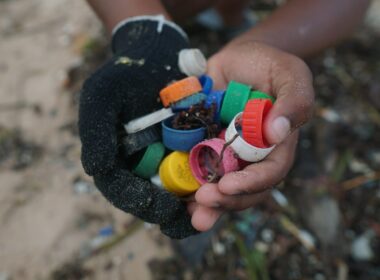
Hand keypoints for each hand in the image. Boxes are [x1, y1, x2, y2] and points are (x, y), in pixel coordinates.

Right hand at [79, 16, 197, 238]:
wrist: (156, 55)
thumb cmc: (124, 75)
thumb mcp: (102, 97)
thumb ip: (96, 133)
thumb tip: (96, 171)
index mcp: (118, 161)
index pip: (125, 192)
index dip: (144, 204)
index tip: (165, 210)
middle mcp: (143, 165)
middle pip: (155, 199)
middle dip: (175, 213)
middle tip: (196, 220)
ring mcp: (168, 158)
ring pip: (181, 190)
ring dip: (198, 203)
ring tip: (216, 208)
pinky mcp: (192, 147)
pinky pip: (203, 168)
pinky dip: (214, 178)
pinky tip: (228, 183)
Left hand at [190, 41, 313, 230]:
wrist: (237, 60)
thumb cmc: (268, 64)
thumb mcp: (290, 73)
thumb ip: (294, 99)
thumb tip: (279, 132)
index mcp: (276, 145)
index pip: (269, 173)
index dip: (251, 184)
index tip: (228, 186)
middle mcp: (252, 156)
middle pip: (244, 190)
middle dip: (225, 201)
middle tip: (203, 202)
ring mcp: (228, 154)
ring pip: (222, 188)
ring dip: (208, 205)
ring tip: (192, 213)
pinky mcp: (205, 147)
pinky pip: (198, 172)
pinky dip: (188, 187)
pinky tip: (179, 198)